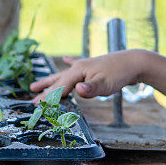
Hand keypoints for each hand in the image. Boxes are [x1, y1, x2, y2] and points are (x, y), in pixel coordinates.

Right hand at [29, 50, 146, 102]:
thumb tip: (77, 90)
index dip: (47, 98)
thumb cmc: (119, 74)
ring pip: (63, 74)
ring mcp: (84, 66)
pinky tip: (66, 58)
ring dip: (50, 80)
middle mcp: (78, 68)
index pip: (59, 88)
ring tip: (35, 84)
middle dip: (44, 91)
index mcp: (78, 72)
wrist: (134, 61)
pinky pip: (76, 64)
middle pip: (57, 81)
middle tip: (31, 99)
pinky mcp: (92, 66)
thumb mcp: (105, 84)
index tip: (35, 106)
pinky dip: (69, 61)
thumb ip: (90, 89)